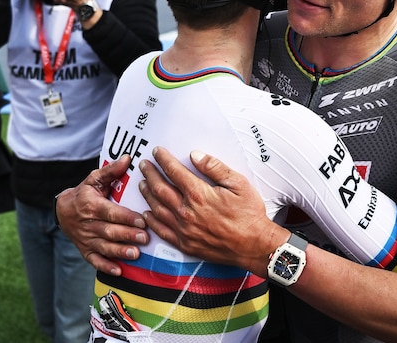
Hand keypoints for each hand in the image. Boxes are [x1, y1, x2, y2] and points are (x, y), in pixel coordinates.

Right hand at [55, 154, 148, 275]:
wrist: (62, 210)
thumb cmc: (84, 193)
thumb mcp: (94, 179)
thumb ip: (111, 171)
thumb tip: (128, 158)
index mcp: (91, 204)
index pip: (110, 212)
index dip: (126, 217)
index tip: (142, 220)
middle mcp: (87, 223)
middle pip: (109, 231)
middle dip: (128, 235)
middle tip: (145, 238)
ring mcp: (86, 239)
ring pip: (104, 247)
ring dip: (120, 251)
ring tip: (136, 254)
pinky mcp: (85, 250)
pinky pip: (94, 260)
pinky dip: (105, 266)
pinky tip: (118, 271)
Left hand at [140, 147, 287, 274]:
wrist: (254, 245)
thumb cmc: (249, 214)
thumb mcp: (238, 183)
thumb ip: (215, 167)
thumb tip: (195, 155)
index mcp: (199, 194)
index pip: (174, 172)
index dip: (163, 160)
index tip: (157, 151)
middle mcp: (187, 212)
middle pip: (160, 189)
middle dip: (150, 174)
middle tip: (143, 165)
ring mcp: (184, 230)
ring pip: (157, 209)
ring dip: (147, 194)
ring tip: (142, 184)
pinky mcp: (185, 244)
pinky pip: (162, 231)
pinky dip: (152, 221)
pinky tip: (147, 214)